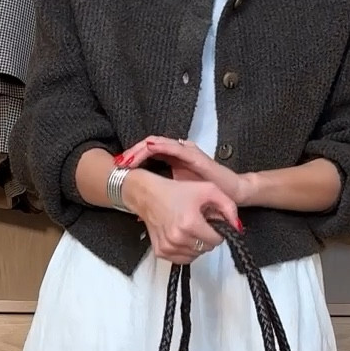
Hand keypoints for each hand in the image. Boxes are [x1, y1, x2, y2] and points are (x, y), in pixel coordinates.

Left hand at [117, 134, 250, 208]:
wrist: (230, 194)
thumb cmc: (206, 196)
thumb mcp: (180, 194)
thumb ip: (163, 194)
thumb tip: (140, 207)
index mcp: (172, 160)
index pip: (147, 154)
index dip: (132, 159)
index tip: (118, 169)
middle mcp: (177, 152)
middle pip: (148, 146)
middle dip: (132, 153)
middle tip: (119, 162)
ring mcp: (185, 151)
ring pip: (156, 143)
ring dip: (140, 149)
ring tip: (128, 158)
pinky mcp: (193, 154)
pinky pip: (172, 147)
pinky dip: (158, 146)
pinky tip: (148, 148)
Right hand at [122, 167, 241, 262]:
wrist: (148, 195)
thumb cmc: (176, 191)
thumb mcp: (208, 190)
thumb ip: (228, 207)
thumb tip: (237, 226)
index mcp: (190, 224)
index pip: (217, 240)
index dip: (218, 230)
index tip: (211, 222)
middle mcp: (178, 238)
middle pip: (207, 248)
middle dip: (207, 237)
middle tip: (199, 222)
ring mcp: (168, 246)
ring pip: (196, 255)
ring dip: (196, 244)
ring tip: (190, 228)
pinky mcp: (161, 252)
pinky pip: (182, 259)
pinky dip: (186, 250)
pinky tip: (182, 236)